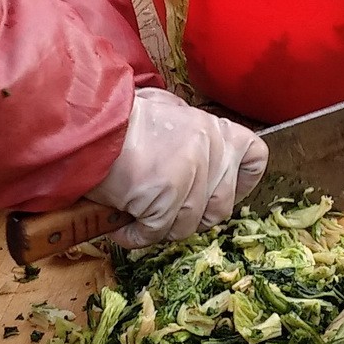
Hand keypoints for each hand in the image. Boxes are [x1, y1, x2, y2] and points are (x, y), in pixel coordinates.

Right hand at [86, 89, 267, 248]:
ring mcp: (190, 176)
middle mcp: (209, 151)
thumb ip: (190, 130)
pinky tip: (122, 224)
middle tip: (166, 211)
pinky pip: (157, 233)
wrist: (88, 122)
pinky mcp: (165, 198)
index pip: (255, 157)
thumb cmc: (121, 117)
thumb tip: (194, 146)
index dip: (241, 182)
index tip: (218, 191)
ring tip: (137, 214)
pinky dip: (136, 235)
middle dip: (193, 216)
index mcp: (214, 129)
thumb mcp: (165, 109)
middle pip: (222, 206)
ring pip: (189, 226)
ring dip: (162, 228)